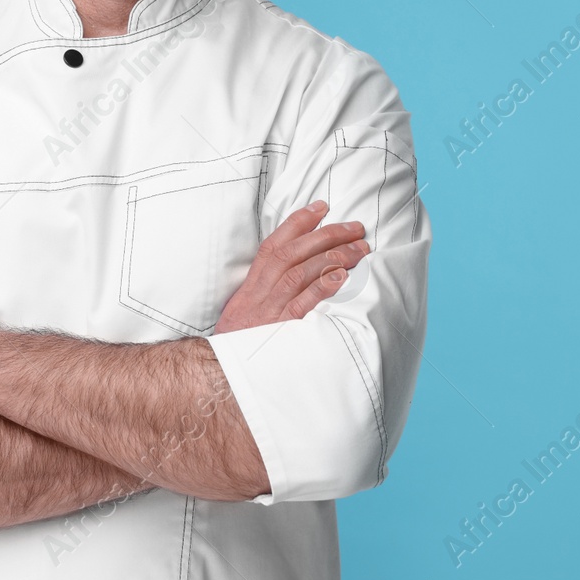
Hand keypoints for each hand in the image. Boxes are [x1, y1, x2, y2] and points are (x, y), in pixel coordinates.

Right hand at [214, 202, 367, 333]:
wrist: (219, 372)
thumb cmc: (239, 344)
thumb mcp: (245, 312)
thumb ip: (266, 293)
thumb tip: (296, 273)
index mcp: (251, 287)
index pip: (274, 244)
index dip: (298, 222)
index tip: (321, 207)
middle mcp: (260, 293)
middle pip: (293, 252)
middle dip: (326, 234)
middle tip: (355, 227)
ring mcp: (270, 310)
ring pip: (301, 272)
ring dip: (334, 256)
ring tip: (360, 249)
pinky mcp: (281, 330)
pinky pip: (303, 303)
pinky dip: (323, 287)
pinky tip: (343, 277)